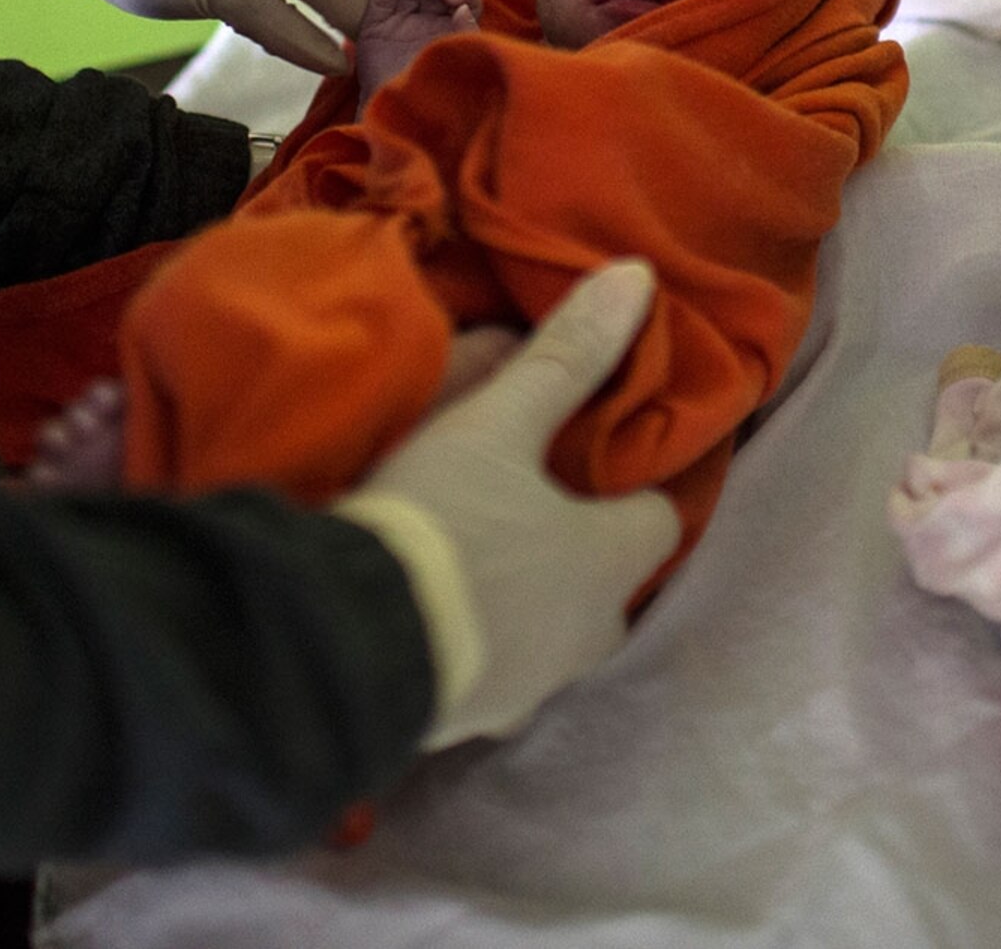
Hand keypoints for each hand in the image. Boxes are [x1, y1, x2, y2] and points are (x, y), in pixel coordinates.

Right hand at [337, 261, 679, 747]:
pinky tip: (431, 615)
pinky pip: (490, 678)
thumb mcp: (496, 424)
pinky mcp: (465, 723)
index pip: (657, 520)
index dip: (631, 487)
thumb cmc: (442, 522)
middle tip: (534, 508)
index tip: (598, 460)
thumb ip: (565, 357)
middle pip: (607, 588)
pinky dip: (475, 647)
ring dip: (527, 606)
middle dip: (581, 553)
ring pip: (550, 640)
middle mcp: (584, 636)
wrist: (343, 645)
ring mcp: (527, 690)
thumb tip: (638, 277)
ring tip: (478, 560)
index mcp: (607, 561)